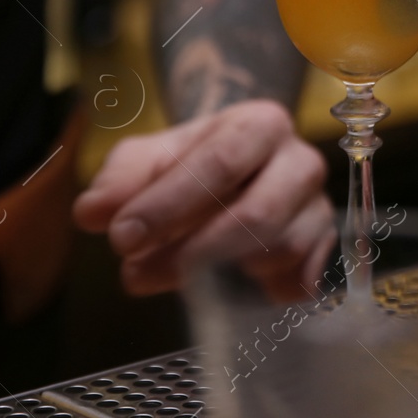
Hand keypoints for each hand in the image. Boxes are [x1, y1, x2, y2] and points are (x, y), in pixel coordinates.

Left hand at [73, 100, 334, 298]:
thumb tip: (91, 213)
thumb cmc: (192, 162)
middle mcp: (300, 162)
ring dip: (219, 278)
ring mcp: (319, 208)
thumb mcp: (148, 158)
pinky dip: (260, 294)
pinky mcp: (325, 251)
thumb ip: (119, 181)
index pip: (218, 165)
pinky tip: (226, 290)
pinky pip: (298, 283)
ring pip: (279, 253)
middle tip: (135, 275)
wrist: (242, 166)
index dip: (168, 205)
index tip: (121, 239)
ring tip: (172, 280)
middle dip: (191, 253)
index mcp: (260, 124)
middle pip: (257, 215)